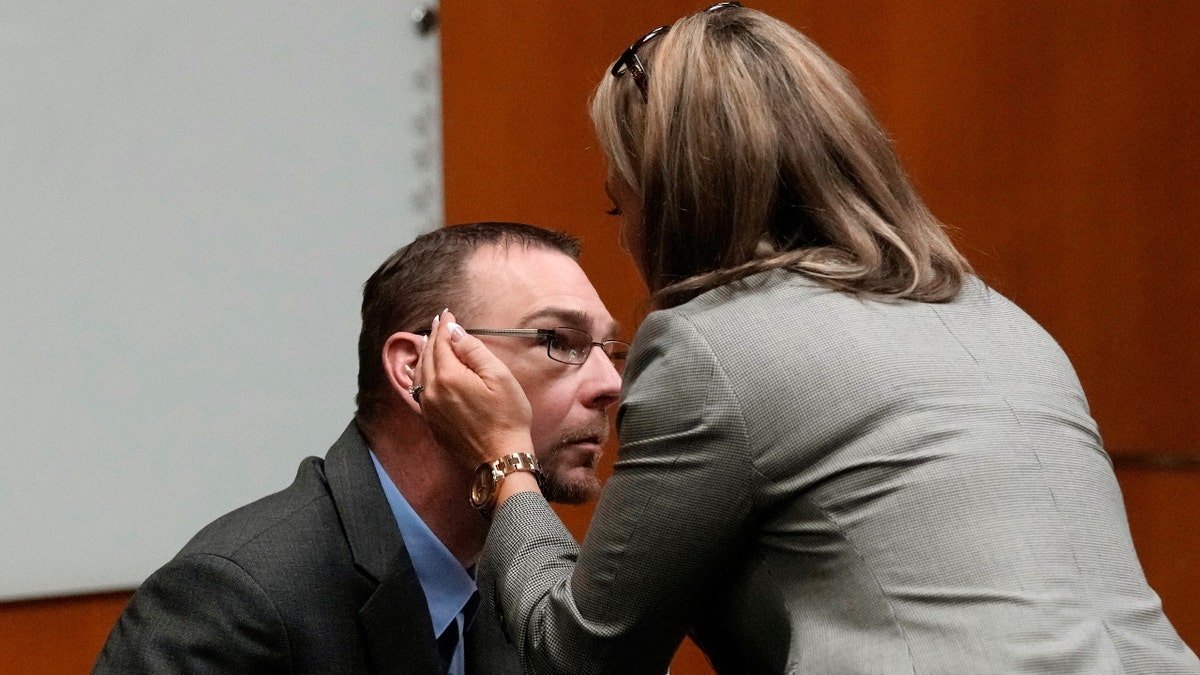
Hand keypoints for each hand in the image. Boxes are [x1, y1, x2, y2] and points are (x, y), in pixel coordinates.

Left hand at [416, 309, 534, 465]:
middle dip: (434, 337)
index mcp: (448, 377)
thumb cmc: (507, 417)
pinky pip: (420, 391)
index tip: (448, 314)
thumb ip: (474, 351)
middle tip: (440, 323)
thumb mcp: (499, 377)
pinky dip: (422, 375)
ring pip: (419, 373)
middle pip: (427, 356)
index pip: (441, 343)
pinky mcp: (432, 422)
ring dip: (425, 354)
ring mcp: (429, 409)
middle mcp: (432, 391)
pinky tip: (427, 371)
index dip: (445, 327)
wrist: (500, 457)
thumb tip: (455, 333)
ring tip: (430, 341)